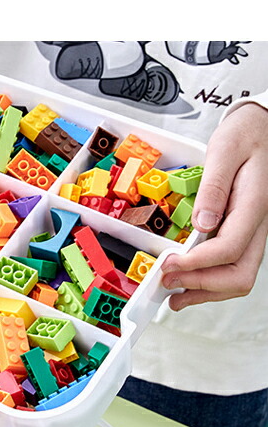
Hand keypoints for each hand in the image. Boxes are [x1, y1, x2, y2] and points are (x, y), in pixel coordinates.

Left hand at [162, 102, 267, 310]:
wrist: (258, 131)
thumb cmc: (244, 137)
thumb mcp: (225, 151)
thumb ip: (214, 186)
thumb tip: (203, 222)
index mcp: (254, 206)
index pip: (229, 249)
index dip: (197, 264)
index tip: (170, 265)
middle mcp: (257, 225)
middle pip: (239, 275)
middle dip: (202, 285)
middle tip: (168, 282)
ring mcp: (250, 233)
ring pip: (237, 278)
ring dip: (204, 292)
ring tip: (174, 295)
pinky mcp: (241, 236)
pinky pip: (230, 268)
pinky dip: (207, 282)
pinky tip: (187, 283)